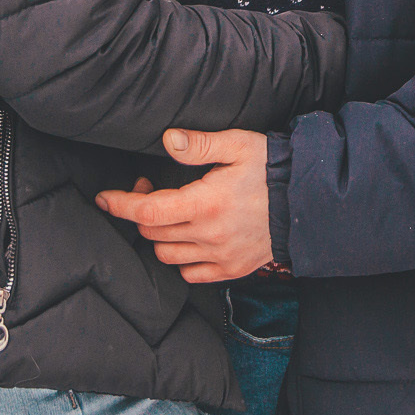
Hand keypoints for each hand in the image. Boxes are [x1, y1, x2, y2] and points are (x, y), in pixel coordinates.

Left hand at [94, 128, 272, 282]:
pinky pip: (191, 274)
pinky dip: (181, 258)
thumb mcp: (238, 145)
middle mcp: (209, 235)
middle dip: (141, 211)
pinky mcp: (232, 269)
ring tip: (170, 213)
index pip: (147, 212)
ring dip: (159, 235)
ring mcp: (220, 256)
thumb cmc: (273, 168)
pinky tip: (188, 238)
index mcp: (206, 203)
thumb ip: (199, 144)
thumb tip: (167, 140)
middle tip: (150, 188)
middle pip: (152, 233)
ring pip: (167, 255)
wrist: (309, 202)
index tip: (104, 198)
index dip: (120, 205)